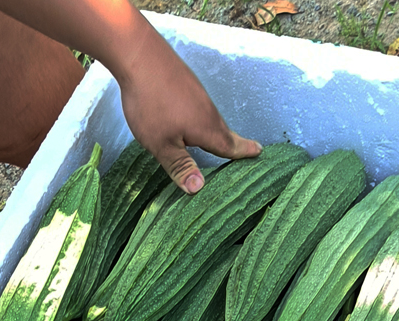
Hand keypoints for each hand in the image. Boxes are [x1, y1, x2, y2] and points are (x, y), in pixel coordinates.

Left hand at [115, 21, 261, 193]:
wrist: (138, 54)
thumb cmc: (150, 104)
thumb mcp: (161, 144)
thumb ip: (180, 166)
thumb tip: (198, 189)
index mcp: (207, 129)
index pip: (230, 147)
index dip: (244, 152)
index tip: (260, 152)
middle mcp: (208, 111)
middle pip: (224, 132)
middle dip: (234, 143)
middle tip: (247, 149)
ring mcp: (198, 94)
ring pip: (211, 118)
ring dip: (218, 130)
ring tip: (221, 139)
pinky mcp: (186, 84)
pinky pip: (200, 106)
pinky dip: (202, 116)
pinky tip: (192, 118)